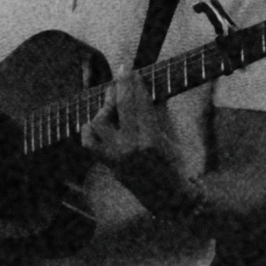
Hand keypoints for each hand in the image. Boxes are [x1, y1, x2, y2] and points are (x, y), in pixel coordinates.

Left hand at [81, 73, 197, 214]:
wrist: (166, 196)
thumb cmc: (175, 164)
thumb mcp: (170, 136)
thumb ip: (157, 112)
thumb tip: (144, 89)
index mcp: (151, 139)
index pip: (140, 103)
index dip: (135, 84)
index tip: (131, 70)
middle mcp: (130, 147)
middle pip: (121, 108)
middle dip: (121, 87)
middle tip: (122, 74)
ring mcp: (116, 156)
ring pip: (98, 124)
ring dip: (104, 109)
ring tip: (111, 103)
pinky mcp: (108, 163)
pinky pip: (90, 143)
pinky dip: (90, 130)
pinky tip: (96, 123)